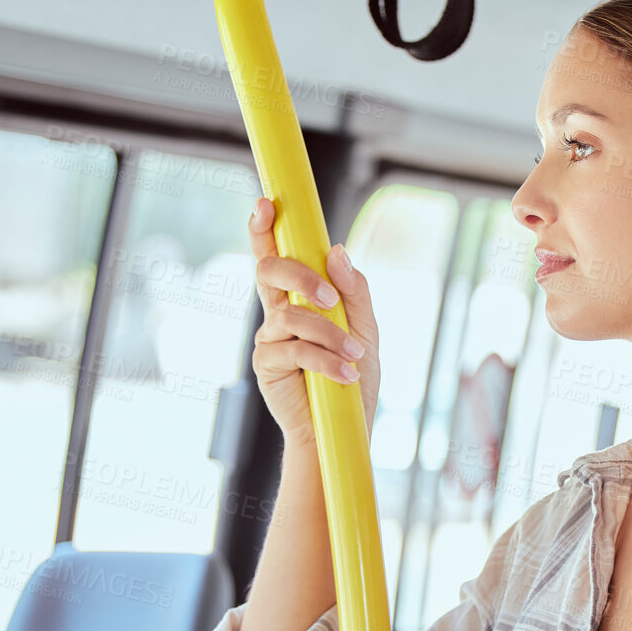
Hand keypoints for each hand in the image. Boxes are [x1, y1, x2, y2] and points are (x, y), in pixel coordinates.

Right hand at [246, 196, 380, 449]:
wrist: (344, 426)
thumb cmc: (353, 376)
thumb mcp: (366, 329)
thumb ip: (355, 292)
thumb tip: (337, 250)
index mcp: (299, 299)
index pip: (277, 256)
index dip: (266, 229)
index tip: (267, 204)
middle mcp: (278, 314)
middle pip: (270, 272)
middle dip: (301, 276)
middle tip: (331, 299)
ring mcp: (269, 338)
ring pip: (293, 317)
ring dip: (330, 335)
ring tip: (355, 357)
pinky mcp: (267, 365)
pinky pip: (296, 349)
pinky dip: (326, 360)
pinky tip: (346, 374)